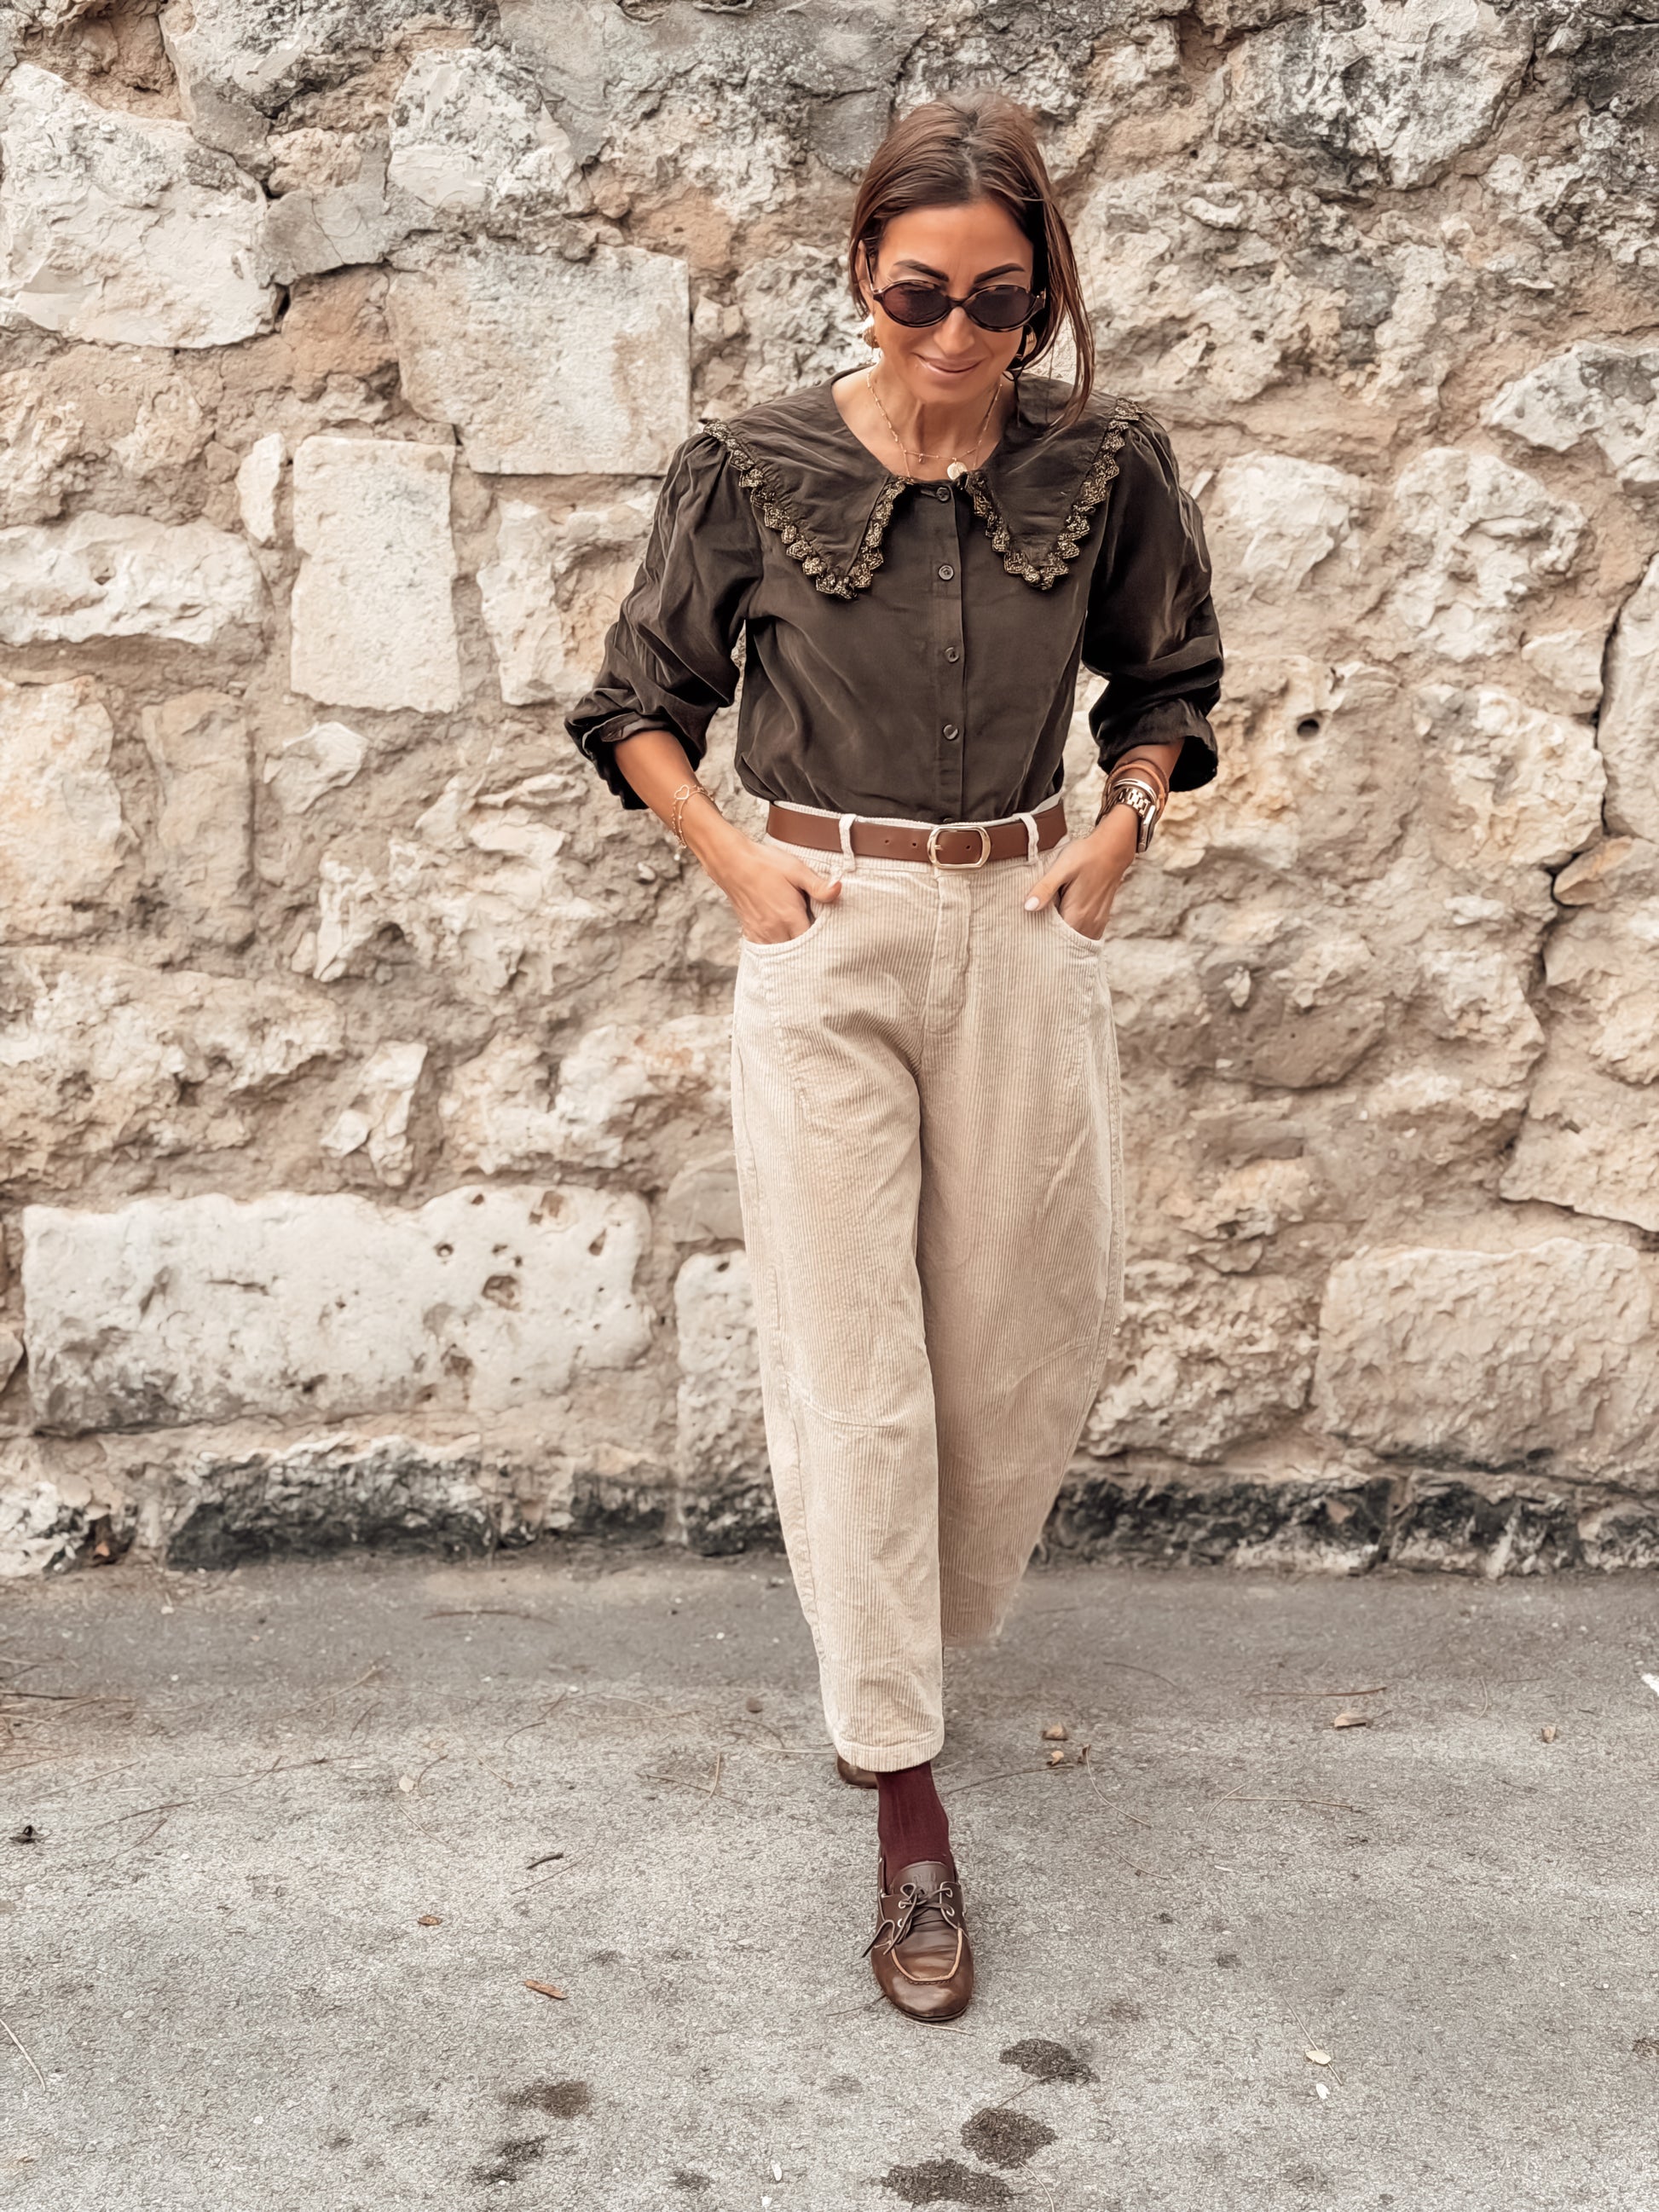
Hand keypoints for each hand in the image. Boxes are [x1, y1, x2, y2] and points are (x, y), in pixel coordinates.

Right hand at [696, 817, 841, 943]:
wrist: (732, 862)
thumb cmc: (765, 864)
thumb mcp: (796, 870)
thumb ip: (818, 885)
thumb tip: (838, 889)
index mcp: (790, 916)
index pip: (812, 944)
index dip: (823, 946)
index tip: (832, 944)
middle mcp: (775, 930)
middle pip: (797, 954)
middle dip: (809, 954)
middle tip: (820, 950)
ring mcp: (761, 933)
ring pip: (780, 956)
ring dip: (792, 955)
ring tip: (804, 951)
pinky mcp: (750, 932)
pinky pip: (765, 951)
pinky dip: (775, 952)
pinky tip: (783, 944)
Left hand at [1023, 804, 1138, 939]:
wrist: (1113, 847)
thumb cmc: (1086, 855)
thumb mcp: (1061, 868)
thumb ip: (1045, 888)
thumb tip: (1028, 907)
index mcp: (1076, 914)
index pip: (1056, 942)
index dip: (1042, 943)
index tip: (1030, 941)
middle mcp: (1089, 922)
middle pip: (1067, 945)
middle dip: (1051, 945)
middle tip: (1035, 940)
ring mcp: (1097, 921)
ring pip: (1078, 941)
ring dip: (1065, 941)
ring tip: (1048, 937)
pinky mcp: (1101, 916)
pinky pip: (1088, 935)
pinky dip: (1076, 935)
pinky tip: (1066, 928)